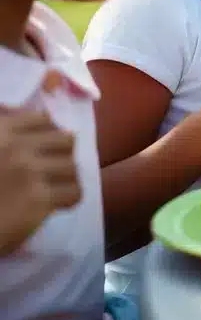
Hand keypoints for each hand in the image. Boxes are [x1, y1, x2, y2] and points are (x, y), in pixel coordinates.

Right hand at [0, 109, 81, 254]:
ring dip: (65, 179)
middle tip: (52, 170)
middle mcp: (15, 147)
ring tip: (53, 189)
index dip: (48, 135)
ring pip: (72, 166)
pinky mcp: (37, 198)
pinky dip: (68, 200)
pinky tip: (55, 205)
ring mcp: (28, 171)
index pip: (42, 120)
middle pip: (65, 140)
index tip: (44, 150)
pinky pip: (74, 192)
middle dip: (62, 155)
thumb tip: (25, 114)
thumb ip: (4, 130)